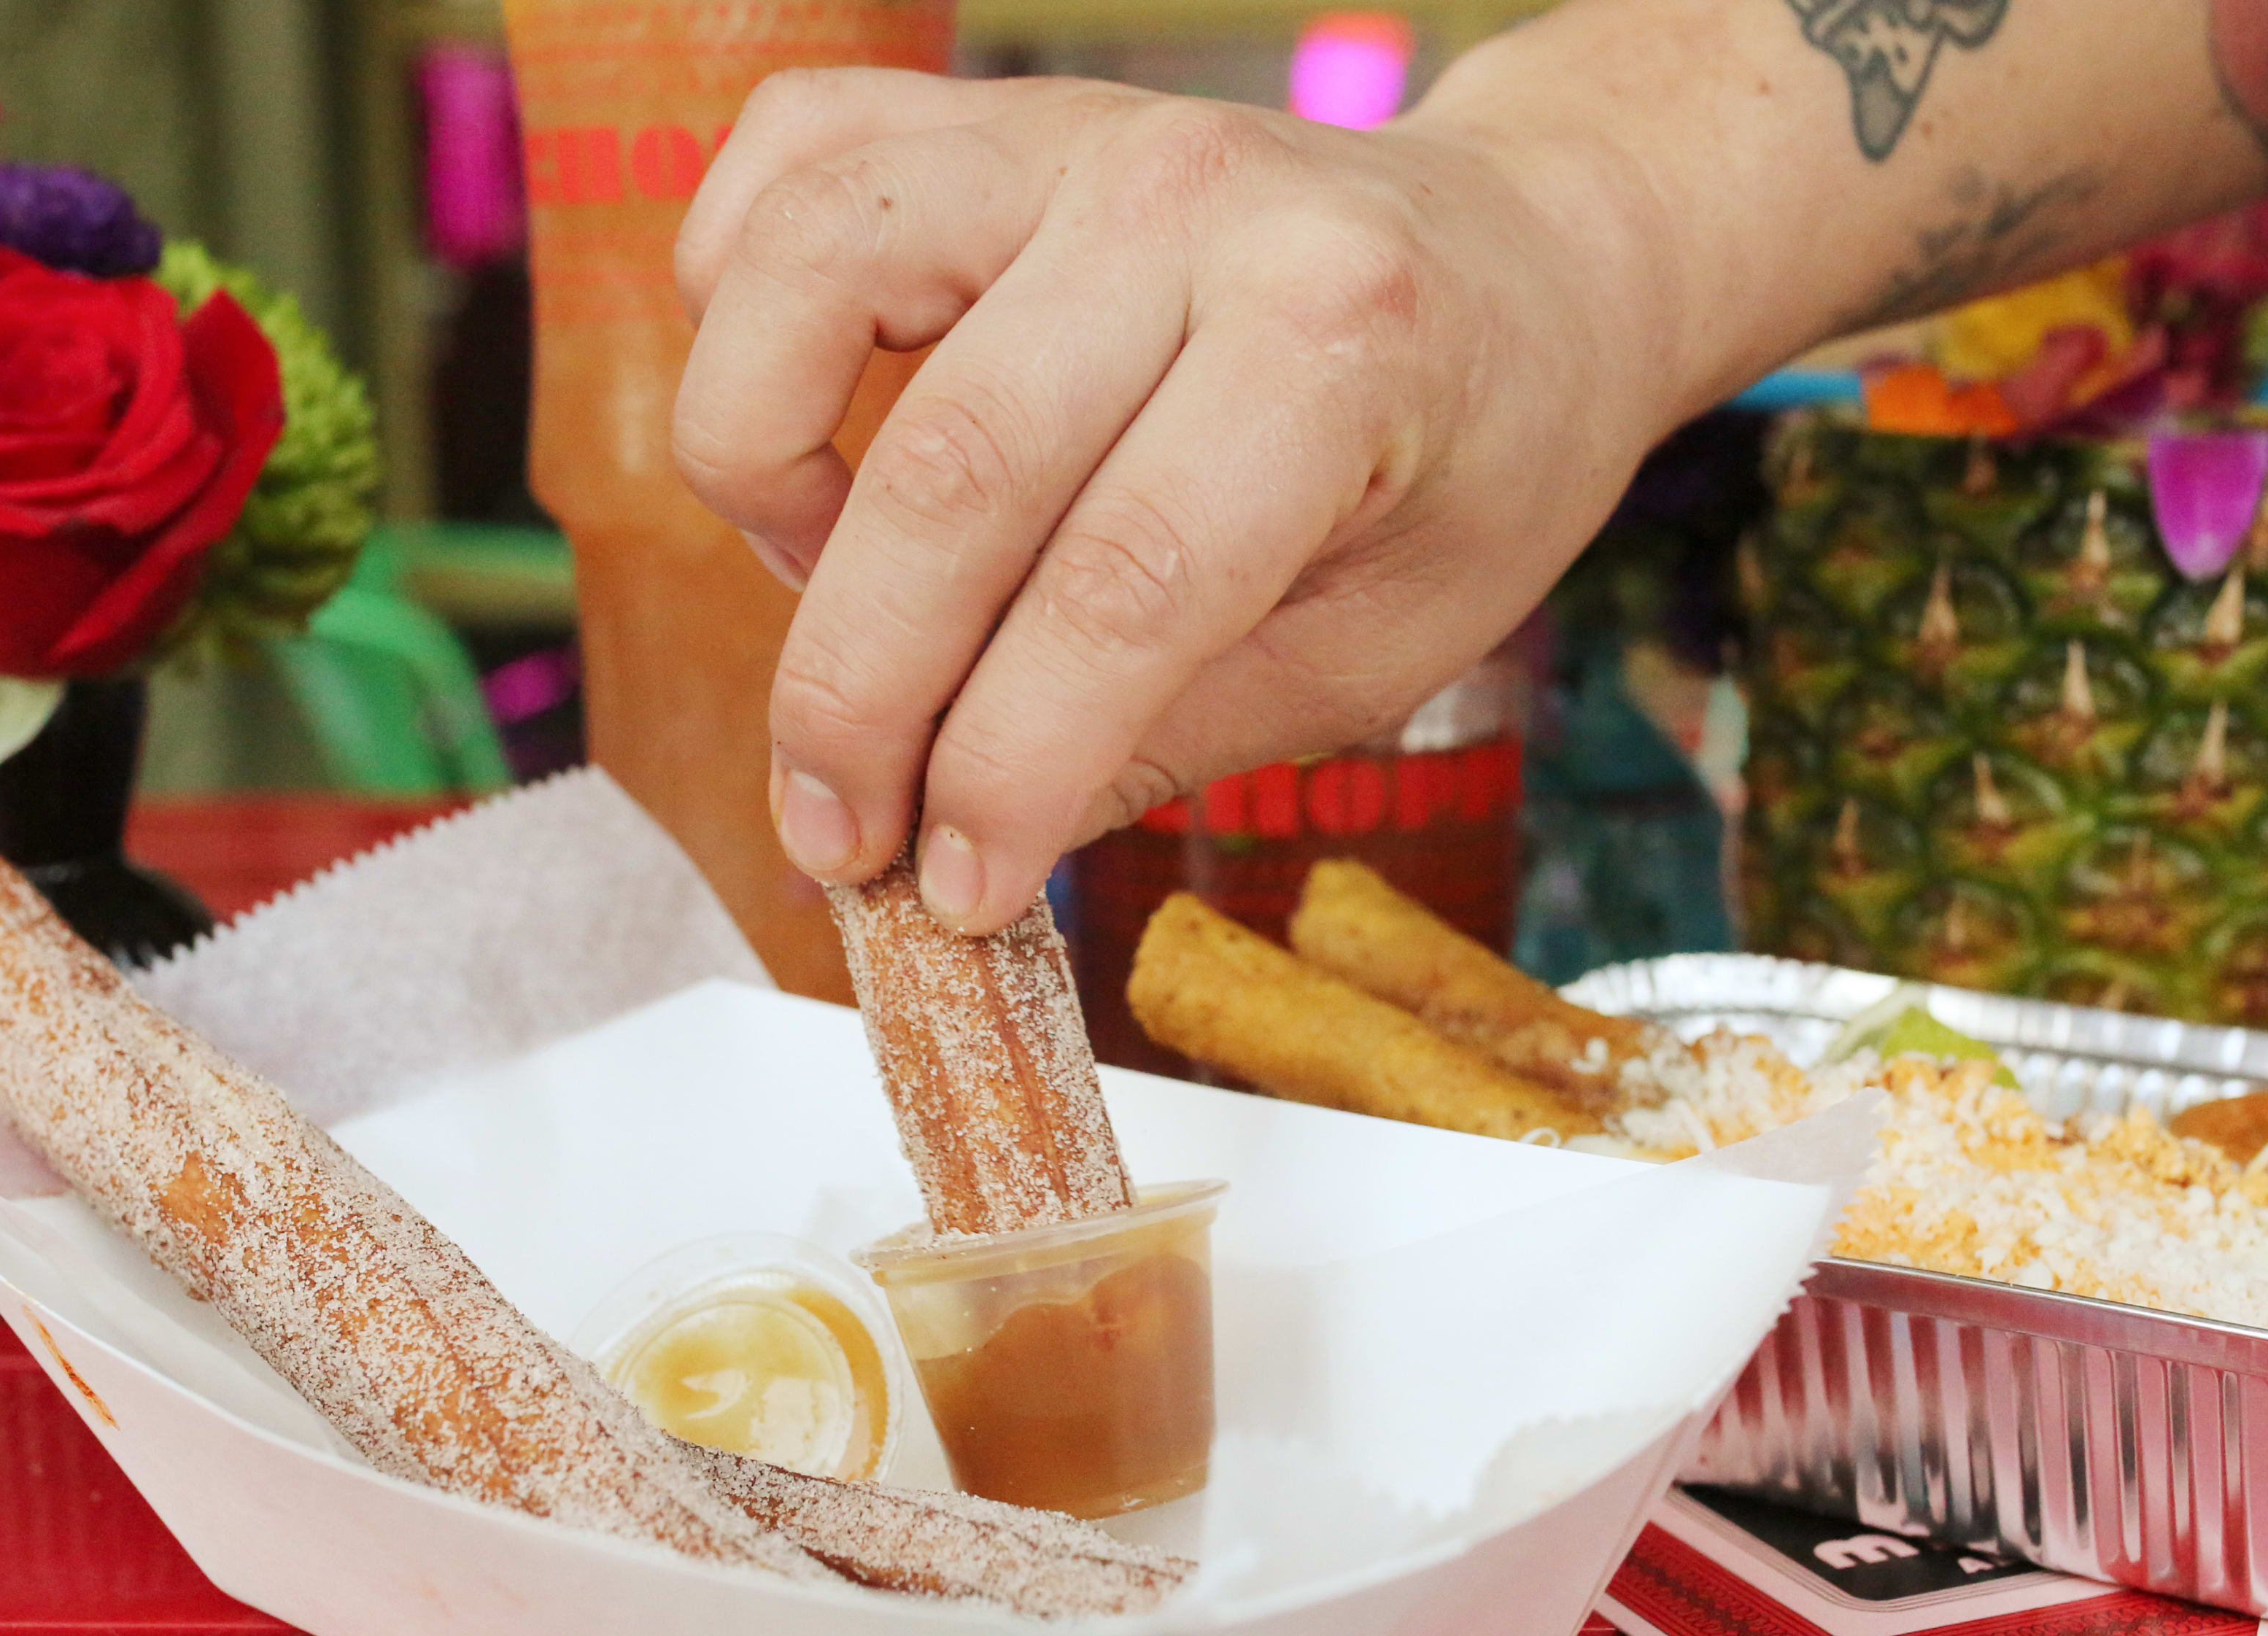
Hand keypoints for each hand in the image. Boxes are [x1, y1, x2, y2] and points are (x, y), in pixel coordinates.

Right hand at [672, 66, 1694, 932]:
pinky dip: (735, 299)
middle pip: (949, 470)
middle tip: (841, 835)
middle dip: (859, 697)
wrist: (1533, 257)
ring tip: (826, 589)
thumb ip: (1170, 736)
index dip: (1009, 768)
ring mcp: (1072, 134)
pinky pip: (782, 161)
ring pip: (802, 276)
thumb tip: (966, 851)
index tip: (956, 891)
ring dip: (762, 477)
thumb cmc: (1471, 461)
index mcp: (1338, 336)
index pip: (1123, 584)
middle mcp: (1189, 202)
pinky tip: (806, 426)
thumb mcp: (1377, 647)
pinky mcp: (985, 112)